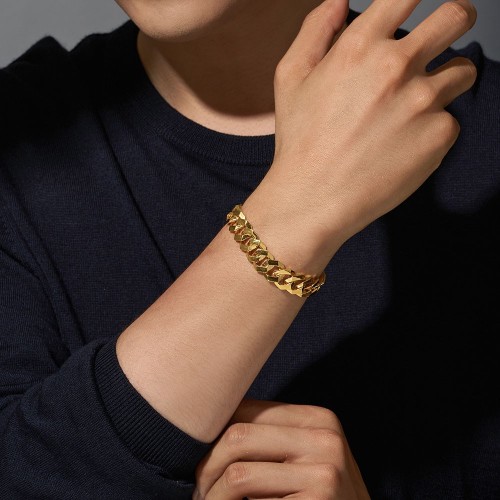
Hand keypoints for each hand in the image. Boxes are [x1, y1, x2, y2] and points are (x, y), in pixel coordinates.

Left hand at [193, 399, 369, 498]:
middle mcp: (324, 438)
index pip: (247, 410)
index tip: (199, 456)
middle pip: (238, 436)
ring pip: (239, 473)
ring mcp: (324, 472)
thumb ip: (269, 437)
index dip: (214, 433)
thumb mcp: (303, 456)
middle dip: (206, 466)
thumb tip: (207, 424)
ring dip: (213, 495)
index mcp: (317, 418)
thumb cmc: (319, 496)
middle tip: (198, 489)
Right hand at [248, 0, 477, 255]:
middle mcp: (397, 66)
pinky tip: (402, 146)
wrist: (313, 198)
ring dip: (446, 81)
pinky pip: (451, 120)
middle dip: (456, 19)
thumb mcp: (290, 78)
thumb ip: (315, 29)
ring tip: (414, 107)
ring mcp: (423, 101)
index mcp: (360, 45)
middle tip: (447, 34)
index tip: (416, 7)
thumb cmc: (299, 140)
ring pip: (463, 71)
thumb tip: (339, 1)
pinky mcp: (439, 136)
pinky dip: (433, 129)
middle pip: (457, 16)